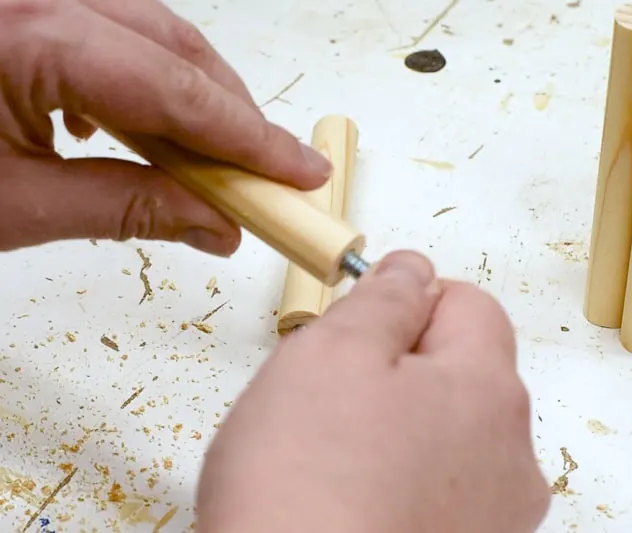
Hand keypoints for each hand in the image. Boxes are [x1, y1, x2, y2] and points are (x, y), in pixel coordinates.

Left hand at [0, 0, 330, 254]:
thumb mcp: (14, 207)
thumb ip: (129, 209)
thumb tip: (217, 225)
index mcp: (26, 32)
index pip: (175, 89)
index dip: (250, 137)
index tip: (299, 172)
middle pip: (173, 46)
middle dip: (231, 114)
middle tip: (267, 176)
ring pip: (148, 32)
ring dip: (193, 96)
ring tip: (218, 159)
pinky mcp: (23, 14)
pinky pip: (108, 32)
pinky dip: (145, 82)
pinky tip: (141, 127)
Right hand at [197, 252, 550, 532]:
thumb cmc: (304, 489)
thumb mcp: (334, 352)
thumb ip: (384, 298)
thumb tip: (411, 270)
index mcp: (488, 391)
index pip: (469, 304)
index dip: (409, 302)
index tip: (362, 325)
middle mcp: (510, 457)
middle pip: (461, 372)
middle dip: (398, 368)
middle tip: (332, 397)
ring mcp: (494, 517)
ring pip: (447, 433)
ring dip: (397, 428)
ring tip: (336, 459)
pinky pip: (438, 490)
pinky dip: (400, 481)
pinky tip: (352, 501)